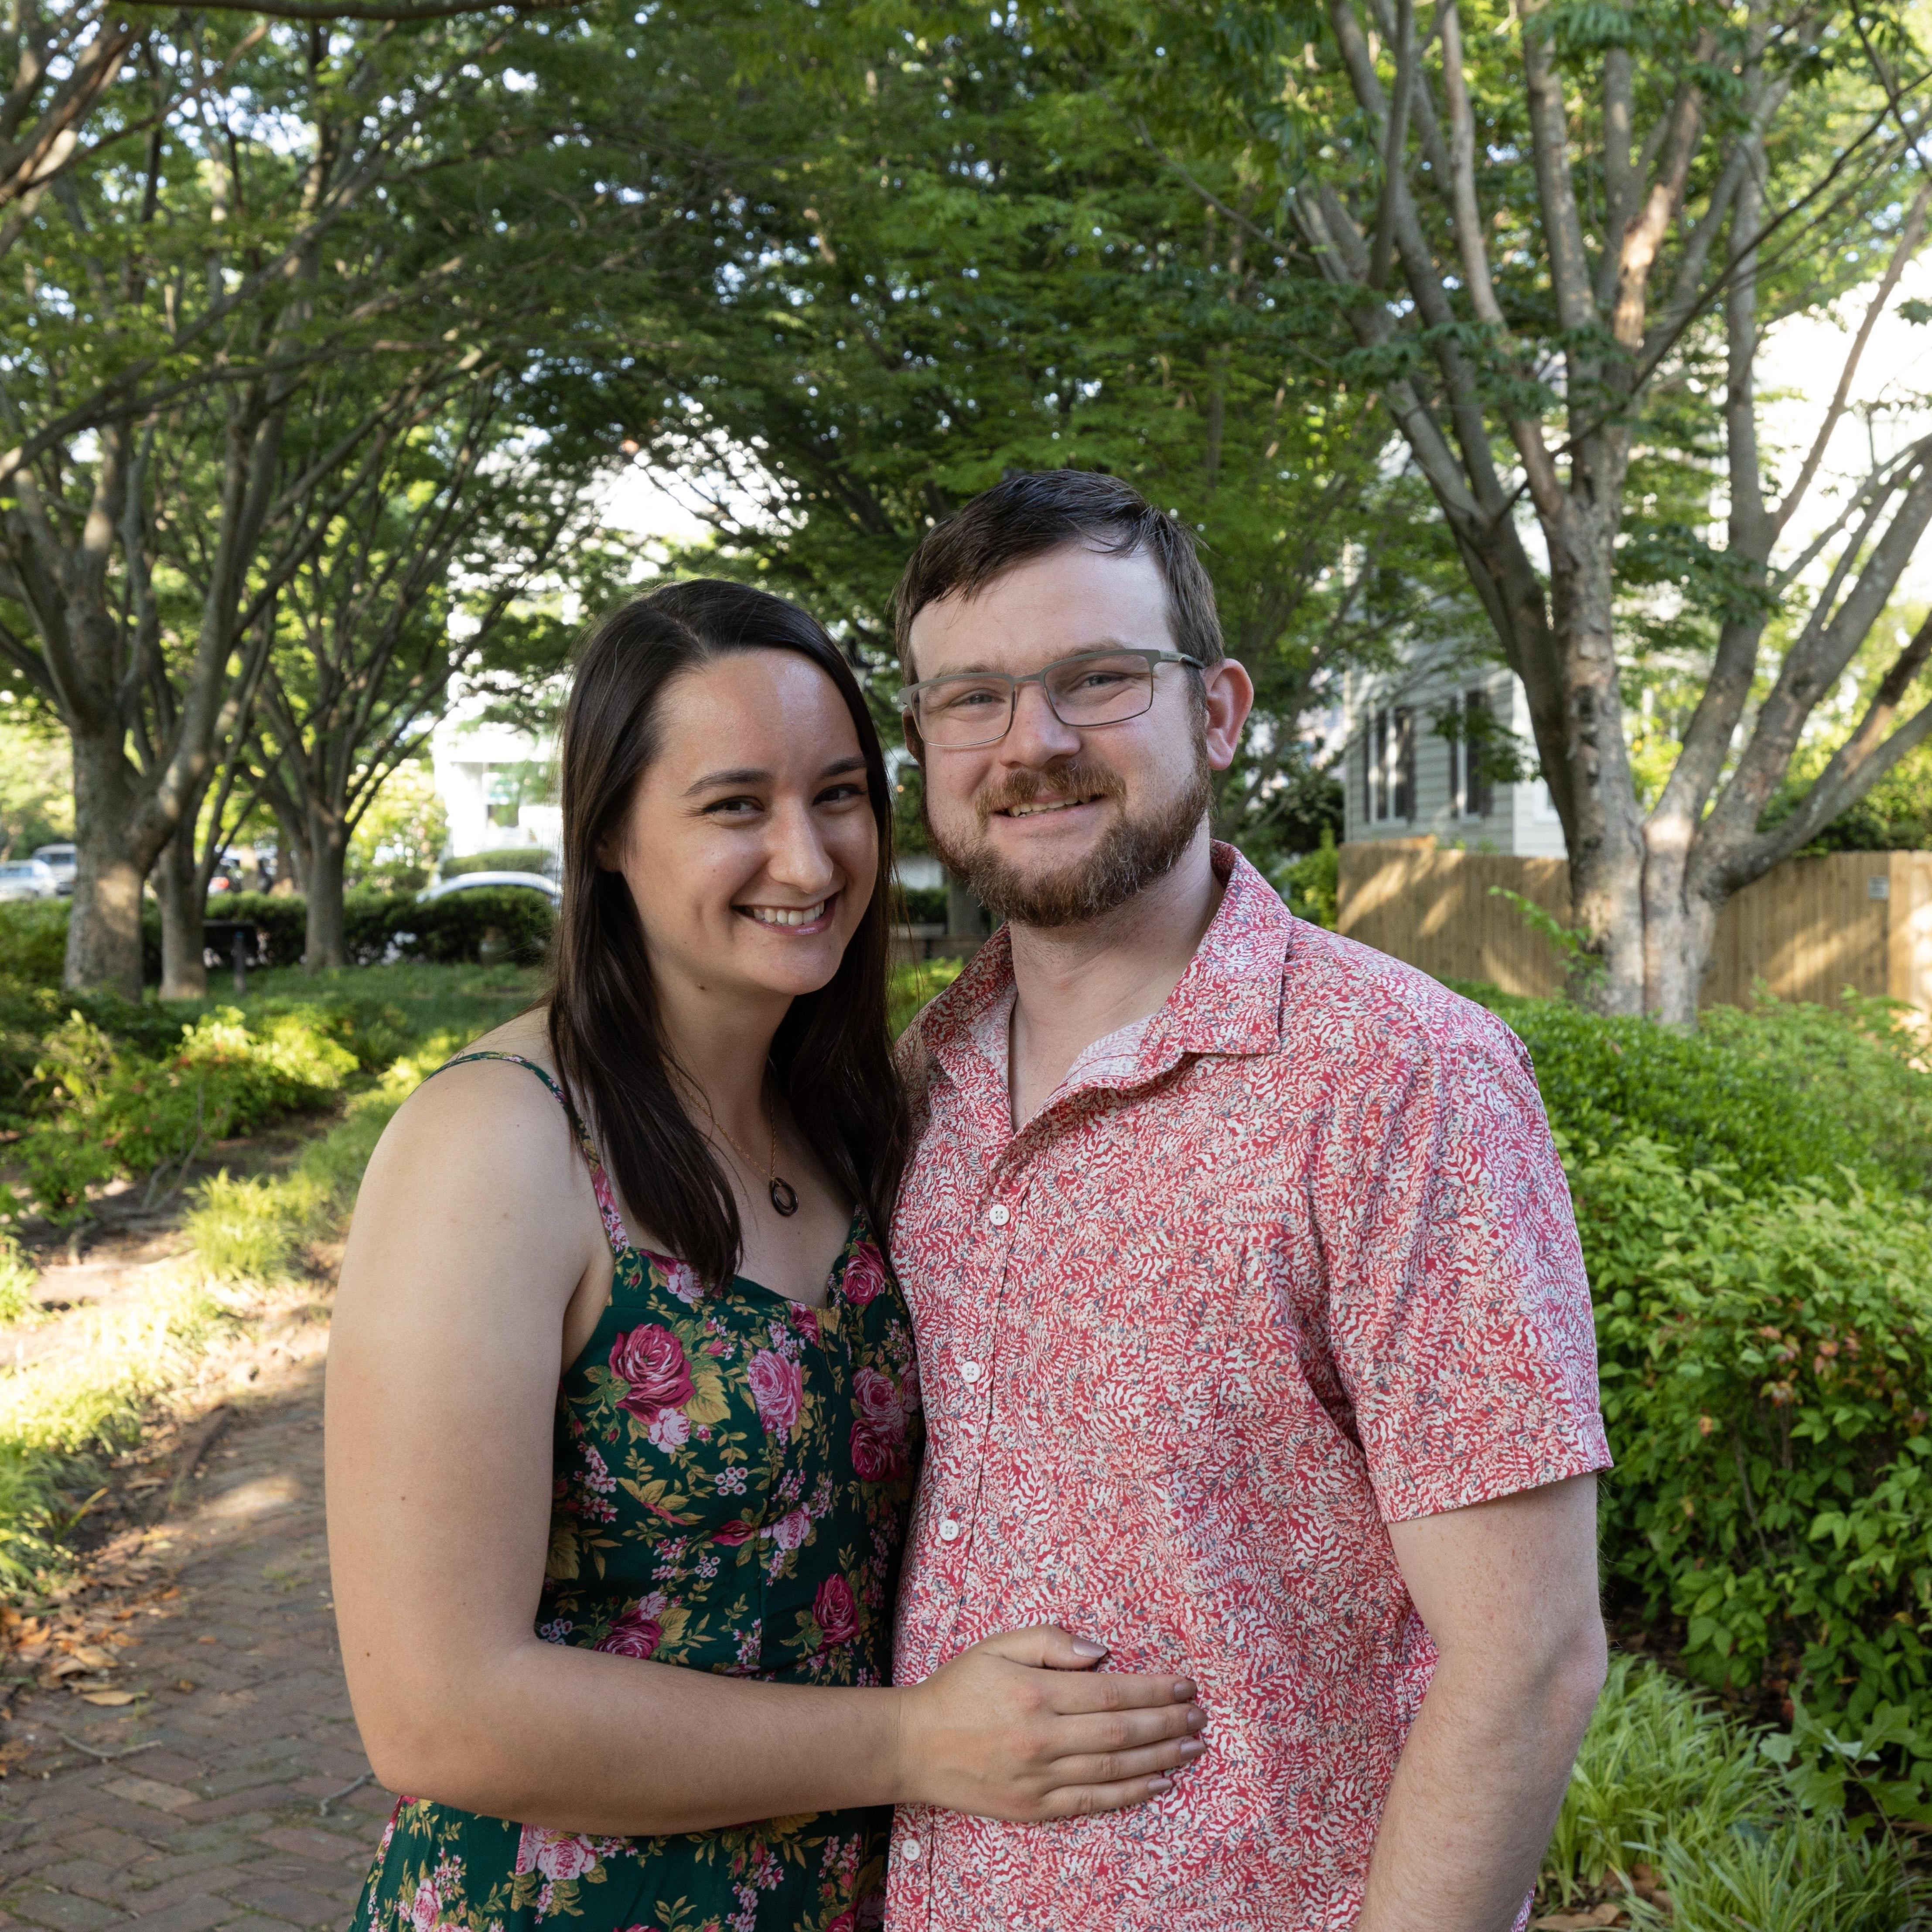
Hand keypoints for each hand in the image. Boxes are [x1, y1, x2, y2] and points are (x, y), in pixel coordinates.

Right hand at [894, 1625, 1205, 1820]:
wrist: (914, 1745)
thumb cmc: (958, 1688)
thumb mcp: (997, 1646)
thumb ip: (1048, 1640)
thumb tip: (1101, 1652)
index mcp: (1035, 1693)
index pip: (1111, 1693)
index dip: (1153, 1689)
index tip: (1184, 1685)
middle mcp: (1042, 1739)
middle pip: (1121, 1733)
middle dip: (1167, 1722)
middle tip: (1199, 1715)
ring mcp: (1039, 1779)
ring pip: (1114, 1771)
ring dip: (1160, 1759)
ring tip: (1192, 1747)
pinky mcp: (1034, 1808)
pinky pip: (1092, 1802)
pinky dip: (1130, 1795)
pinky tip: (1158, 1784)